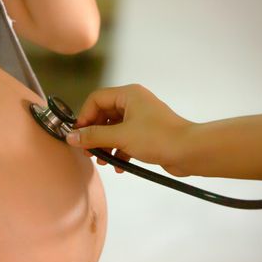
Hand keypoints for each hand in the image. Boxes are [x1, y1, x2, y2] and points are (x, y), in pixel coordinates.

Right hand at [66, 84, 193, 175]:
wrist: (190, 152)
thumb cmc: (158, 138)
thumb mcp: (121, 137)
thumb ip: (94, 136)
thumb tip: (70, 136)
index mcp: (128, 95)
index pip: (96, 99)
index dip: (84, 117)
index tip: (78, 135)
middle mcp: (134, 103)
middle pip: (103, 115)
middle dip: (94, 135)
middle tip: (88, 151)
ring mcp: (141, 118)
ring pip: (113, 129)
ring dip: (106, 145)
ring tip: (103, 161)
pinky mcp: (146, 134)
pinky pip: (125, 139)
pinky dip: (119, 151)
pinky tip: (119, 166)